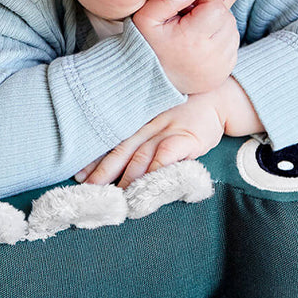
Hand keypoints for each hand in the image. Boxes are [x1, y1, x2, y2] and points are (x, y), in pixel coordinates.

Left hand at [77, 90, 227, 188]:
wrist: (218, 97)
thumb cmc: (185, 109)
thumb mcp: (157, 114)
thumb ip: (139, 132)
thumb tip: (111, 159)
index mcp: (137, 122)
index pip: (112, 143)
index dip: (94, 160)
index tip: (78, 177)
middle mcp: (146, 126)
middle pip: (119, 153)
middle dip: (102, 175)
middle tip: (89, 195)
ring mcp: (165, 131)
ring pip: (139, 158)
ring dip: (125, 180)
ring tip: (114, 200)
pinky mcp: (186, 138)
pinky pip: (165, 156)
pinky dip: (153, 171)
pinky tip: (144, 186)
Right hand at [132, 0, 238, 94]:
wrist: (148, 80)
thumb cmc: (147, 44)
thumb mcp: (146, 17)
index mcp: (193, 39)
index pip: (217, 6)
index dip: (205, 0)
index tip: (189, 8)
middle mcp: (211, 55)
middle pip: (227, 17)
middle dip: (212, 12)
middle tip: (192, 19)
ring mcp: (220, 66)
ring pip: (232, 31)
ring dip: (218, 25)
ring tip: (196, 31)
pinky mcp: (224, 72)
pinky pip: (232, 46)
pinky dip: (221, 41)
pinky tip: (202, 44)